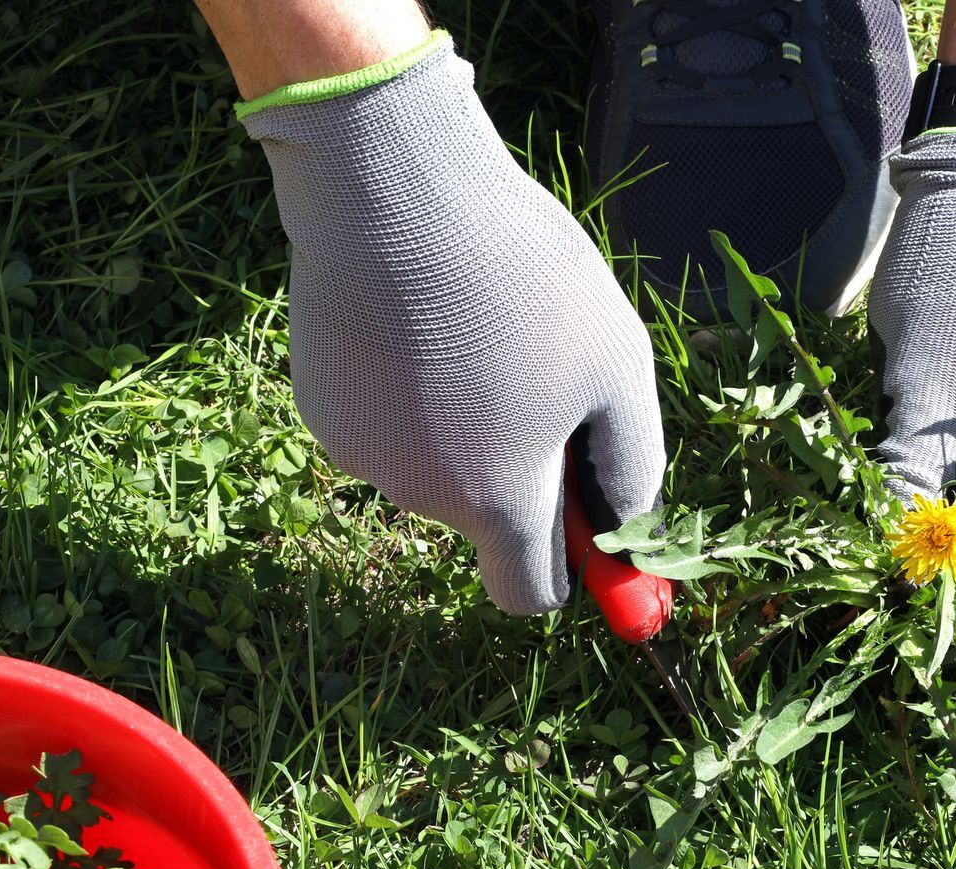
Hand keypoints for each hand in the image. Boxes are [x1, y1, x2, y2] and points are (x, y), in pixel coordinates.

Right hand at [241, 36, 664, 613]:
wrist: (389, 187)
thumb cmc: (520, 276)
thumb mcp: (617, 366)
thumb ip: (631, 466)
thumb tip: (624, 528)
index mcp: (497, 501)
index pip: (527, 594)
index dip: (566, 571)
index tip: (589, 528)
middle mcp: (419, 497)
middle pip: (485, 519)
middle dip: (521, 475)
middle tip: (543, 381)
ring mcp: (360, 452)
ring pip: (434, 466)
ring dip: (465, 427)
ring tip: (478, 332)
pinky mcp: (324, 404)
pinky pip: (387, 422)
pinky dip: (411, 392)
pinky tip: (421, 320)